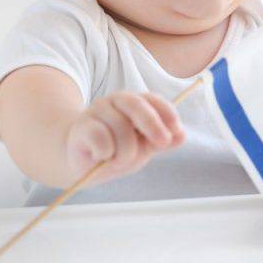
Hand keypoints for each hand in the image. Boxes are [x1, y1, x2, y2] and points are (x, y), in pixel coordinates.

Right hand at [65, 91, 185, 181]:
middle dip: (153, 125)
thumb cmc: (115, 151)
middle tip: (162, 144)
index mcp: (132, 103)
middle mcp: (114, 102)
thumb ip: (160, 141)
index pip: (152, 99)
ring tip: (117, 160)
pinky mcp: (81, 127)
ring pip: (121, 129)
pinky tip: (101, 157)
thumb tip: (181, 135)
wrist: (82, 162)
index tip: (176, 128)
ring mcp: (96, 112)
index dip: (166, 112)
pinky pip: (102, 140)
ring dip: (125, 153)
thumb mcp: (142, 147)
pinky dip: (106, 154)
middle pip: (136, 106)